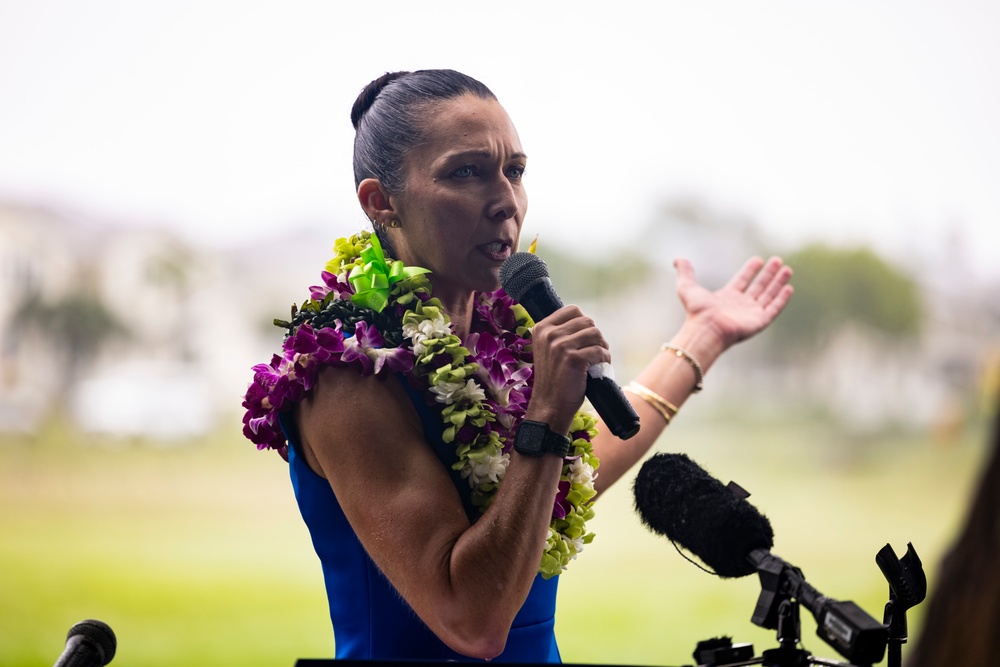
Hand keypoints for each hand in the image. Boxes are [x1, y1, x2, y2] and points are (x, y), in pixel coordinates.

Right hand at [527, 305, 610, 432]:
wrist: (550, 405)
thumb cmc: (553, 378)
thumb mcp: (548, 350)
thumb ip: (559, 333)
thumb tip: (584, 320)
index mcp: (541, 328)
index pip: (572, 310)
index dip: (584, 324)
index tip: (584, 339)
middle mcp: (549, 334)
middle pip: (587, 321)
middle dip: (595, 336)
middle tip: (595, 350)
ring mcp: (560, 346)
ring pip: (595, 333)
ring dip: (602, 346)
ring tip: (598, 359)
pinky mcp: (574, 359)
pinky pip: (599, 350)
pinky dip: (605, 358)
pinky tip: (600, 367)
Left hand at [674, 256, 793, 349]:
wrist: (707, 328)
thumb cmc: (696, 311)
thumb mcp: (687, 287)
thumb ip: (685, 272)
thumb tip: (677, 259)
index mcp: (727, 297)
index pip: (742, 280)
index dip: (750, 270)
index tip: (758, 259)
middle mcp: (740, 305)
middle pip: (758, 286)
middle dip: (769, 274)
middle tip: (778, 260)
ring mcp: (751, 313)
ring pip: (769, 295)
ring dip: (778, 282)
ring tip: (787, 269)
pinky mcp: (760, 321)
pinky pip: (774, 308)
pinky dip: (782, 298)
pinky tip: (789, 287)